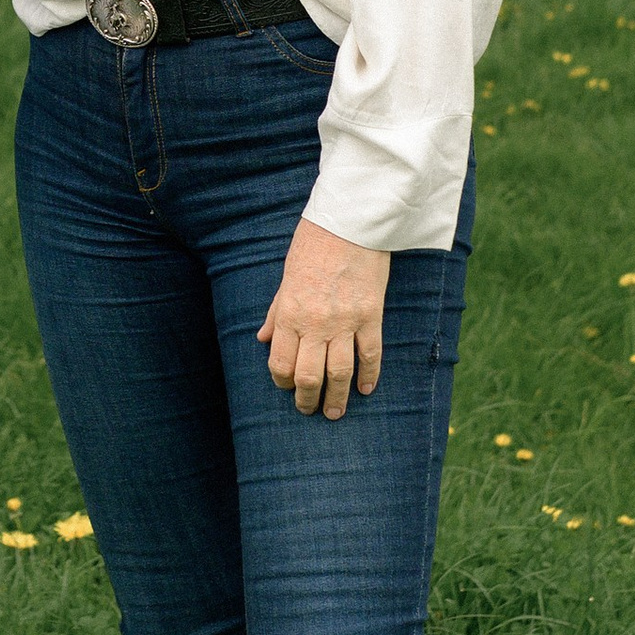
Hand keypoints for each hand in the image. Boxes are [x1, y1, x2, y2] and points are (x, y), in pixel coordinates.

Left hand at [259, 221, 389, 418]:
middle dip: (307, 399)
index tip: (287, 386)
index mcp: (290, 314)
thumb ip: (276, 312)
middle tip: (310, 410)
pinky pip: (370, 354)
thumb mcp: (286, 278)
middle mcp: (316, 323)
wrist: (350, 222)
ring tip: (335, 412)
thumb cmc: (313, 245)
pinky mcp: (371, 315)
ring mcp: (345, 322)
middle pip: (309, 376)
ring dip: (337, 398)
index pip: (281, 362)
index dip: (282, 381)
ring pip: (340, 373)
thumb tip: (263, 338)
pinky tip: (365, 389)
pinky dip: (369, 376)